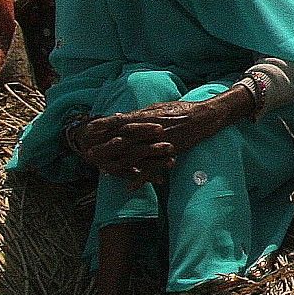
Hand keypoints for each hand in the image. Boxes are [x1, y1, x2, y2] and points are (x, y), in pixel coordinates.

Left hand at [85, 97, 243, 180]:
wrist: (204, 117)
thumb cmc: (181, 110)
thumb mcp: (158, 108)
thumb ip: (139, 114)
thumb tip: (120, 117)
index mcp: (146, 116)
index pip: (120, 122)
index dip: (104, 127)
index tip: (88, 130)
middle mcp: (150, 128)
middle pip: (123, 139)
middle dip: (105, 147)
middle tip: (89, 154)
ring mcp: (160, 141)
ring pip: (135, 154)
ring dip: (118, 163)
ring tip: (104, 171)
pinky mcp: (170, 151)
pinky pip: (153, 167)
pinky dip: (142, 177)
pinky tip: (130, 186)